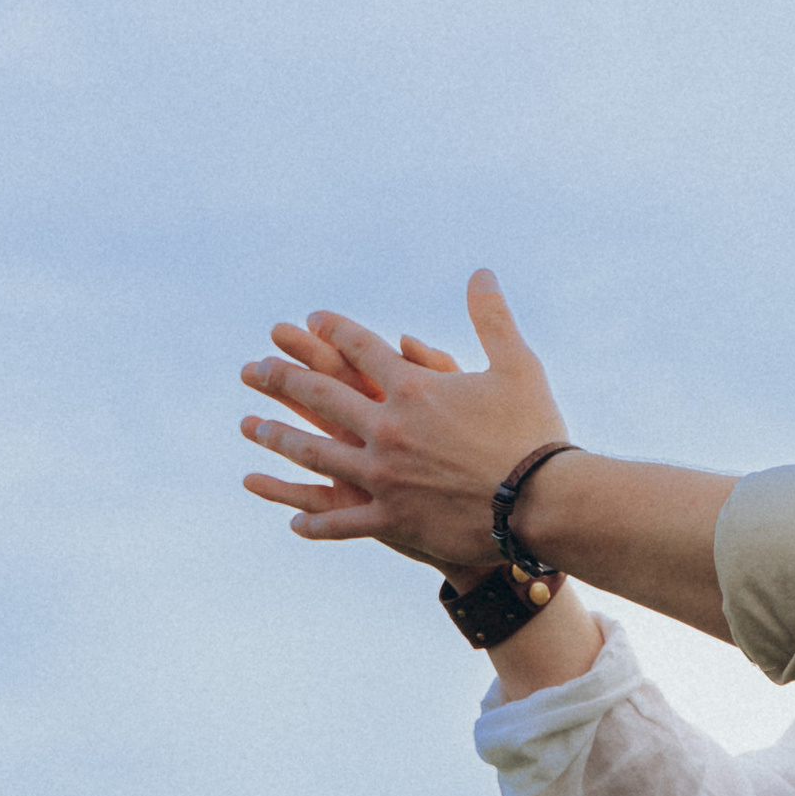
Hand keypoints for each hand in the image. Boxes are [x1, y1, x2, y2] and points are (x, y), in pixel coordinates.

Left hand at [242, 271, 568, 576]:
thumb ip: (492, 318)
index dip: (334, 331)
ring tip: (252, 428)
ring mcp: (383, 476)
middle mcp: (387, 429)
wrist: (542, 501)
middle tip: (255, 368)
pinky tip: (293, 521)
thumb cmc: (534, 431)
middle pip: (322, 396)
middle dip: (284, 378)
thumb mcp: (517, 365)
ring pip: (316, 453)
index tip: (309, 322)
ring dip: (280, 438)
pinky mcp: (391, 518)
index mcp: (413, 389)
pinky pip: (342, 520)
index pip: (362, 349)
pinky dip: (316, 522)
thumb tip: (481, 273)